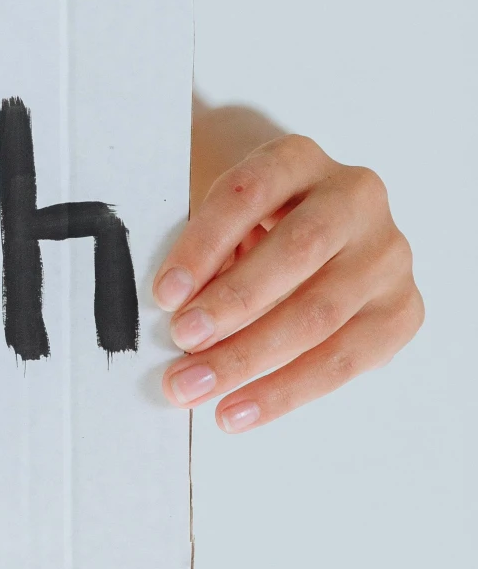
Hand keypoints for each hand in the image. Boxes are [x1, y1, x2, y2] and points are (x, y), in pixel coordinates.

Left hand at [155, 131, 421, 431]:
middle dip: (233, 304)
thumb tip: (174, 311)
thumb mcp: (225, 217)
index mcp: (300, 158)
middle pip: (296, 253)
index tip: (164, 293)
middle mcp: (356, 197)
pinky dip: (286, 391)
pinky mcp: (402, 308)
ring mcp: (387, 254)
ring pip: (321, 314)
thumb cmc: (253, 223)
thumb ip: (206, 250)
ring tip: (198, 386)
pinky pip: (346, 360)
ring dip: (252, 358)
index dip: (205, 244)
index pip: (250, 193)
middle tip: (183, 342)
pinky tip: (240, 410)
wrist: (315, 230)